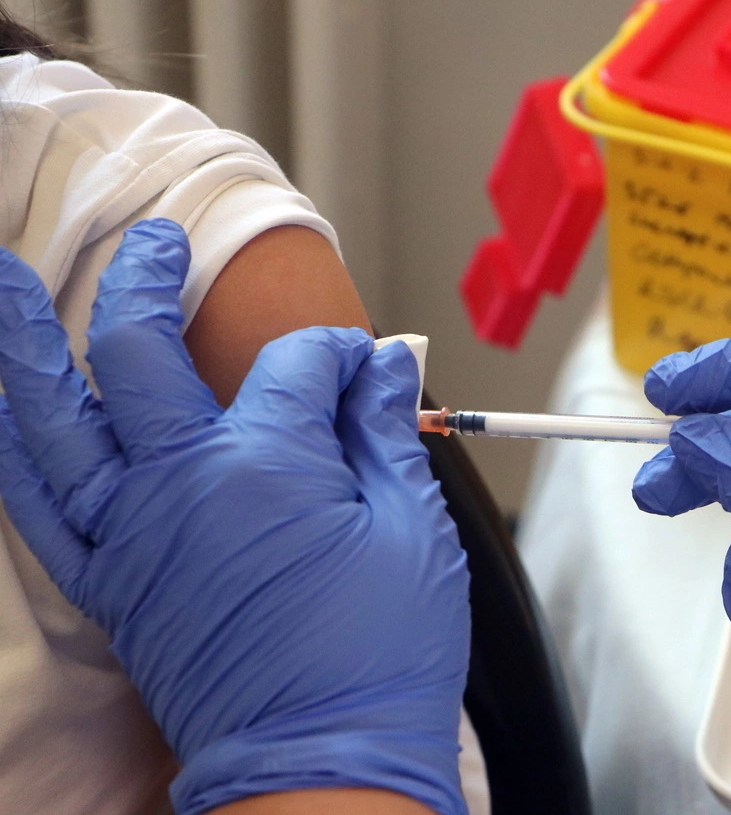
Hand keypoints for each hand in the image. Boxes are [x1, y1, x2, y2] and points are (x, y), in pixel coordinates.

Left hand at [0, 220, 469, 814]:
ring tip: (4, 280)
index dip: (336, 358)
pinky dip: (15, 451)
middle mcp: (182, 484)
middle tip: (156, 243)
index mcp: (270, 465)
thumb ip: (384, 433)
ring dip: (24, 342)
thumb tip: (378, 364)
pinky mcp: (112, 583)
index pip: (296, 366)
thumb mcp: (414, 531)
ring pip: (53, 417)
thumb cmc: (383, 653)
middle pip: (139, 351)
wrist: (322, 763)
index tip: (362, 372)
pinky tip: (5, 413)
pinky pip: (40, 507)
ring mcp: (133, 533)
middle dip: (147, 280)